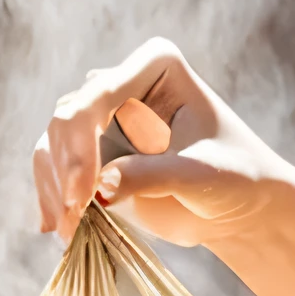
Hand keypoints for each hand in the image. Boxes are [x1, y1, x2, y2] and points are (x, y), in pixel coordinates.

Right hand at [31, 39, 294, 244]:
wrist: (240, 207)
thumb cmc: (236, 178)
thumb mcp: (199, 176)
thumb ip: (152, 176)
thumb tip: (101, 188)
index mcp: (155, 64)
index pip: (100, 94)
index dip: (82, 142)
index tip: (85, 194)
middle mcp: (121, 81)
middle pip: (69, 117)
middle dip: (65, 169)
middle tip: (73, 216)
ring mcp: (102, 116)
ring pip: (54, 142)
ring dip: (55, 187)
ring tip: (68, 230)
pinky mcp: (92, 151)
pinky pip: (56, 168)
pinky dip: (53, 197)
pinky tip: (57, 228)